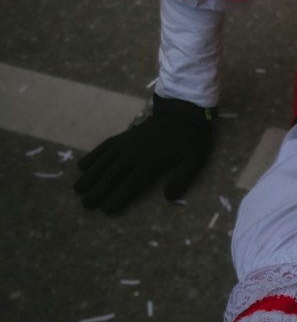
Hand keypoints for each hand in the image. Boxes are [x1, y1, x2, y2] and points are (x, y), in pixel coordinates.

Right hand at [74, 94, 214, 213]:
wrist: (182, 111)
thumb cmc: (190, 139)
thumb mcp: (194, 159)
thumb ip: (182, 178)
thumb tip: (168, 197)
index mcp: (152, 162)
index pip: (131, 183)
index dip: (119, 196)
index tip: (106, 209)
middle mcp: (135, 153)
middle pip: (113, 174)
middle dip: (98, 190)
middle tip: (86, 204)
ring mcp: (127, 143)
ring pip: (105, 160)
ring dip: (91, 174)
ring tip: (77, 188)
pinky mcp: (124, 136)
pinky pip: (105, 146)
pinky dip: (93, 155)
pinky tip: (83, 165)